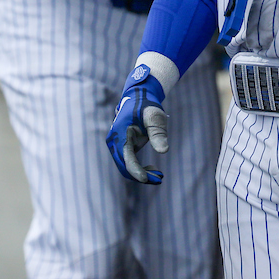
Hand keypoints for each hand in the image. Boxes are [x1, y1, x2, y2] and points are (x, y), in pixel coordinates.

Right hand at [106, 65, 168, 184]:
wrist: (138, 98)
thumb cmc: (147, 106)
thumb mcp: (155, 117)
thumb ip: (158, 133)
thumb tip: (164, 151)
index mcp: (120, 133)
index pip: (125, 158)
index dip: (135, 171)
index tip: (146, 179)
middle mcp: (114, 141)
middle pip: (124, 166)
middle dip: (141, 176)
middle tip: (160, 178)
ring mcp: (116, 145)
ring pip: (125, 167)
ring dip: (141, 175)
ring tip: (159, 176)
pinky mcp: (122, 148)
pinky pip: (128, 163)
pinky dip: (139, 170)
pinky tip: (153, 169)